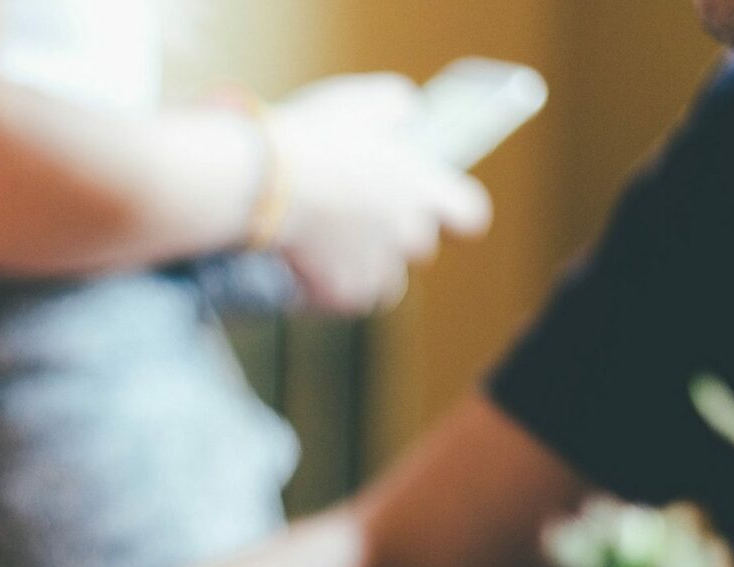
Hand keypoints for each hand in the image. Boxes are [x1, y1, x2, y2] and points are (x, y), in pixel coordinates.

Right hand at [269, 72, 492, 313]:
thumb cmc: (314, 137)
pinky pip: (341, 299)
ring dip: (363, 269)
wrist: (262, 181)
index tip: (434, 210)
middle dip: (395, 238)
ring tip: (329, 248)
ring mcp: (375, 270)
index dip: (453, 215)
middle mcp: (407, 236)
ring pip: (382, 283)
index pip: (470, 217)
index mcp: (422, 190)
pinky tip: (303, 267)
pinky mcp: (339, 294)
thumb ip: (401, 109)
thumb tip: (408, 116)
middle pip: (418, 250)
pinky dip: (325, 289)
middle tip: (359, 218)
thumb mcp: (367, 100)